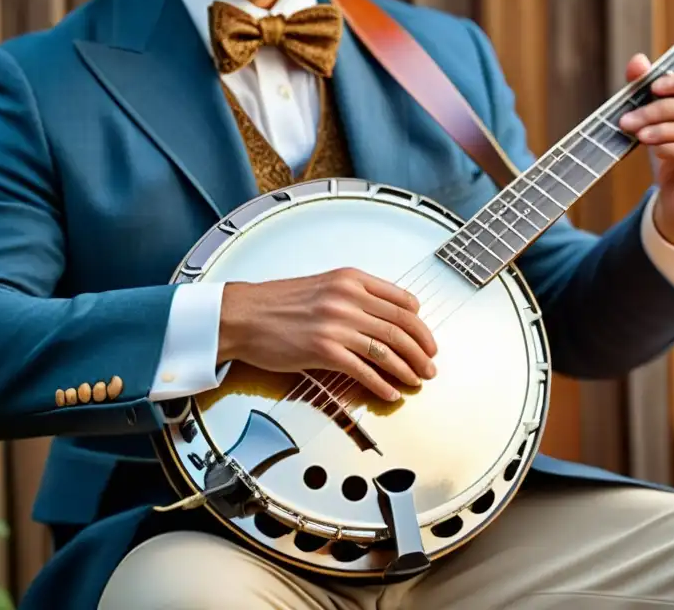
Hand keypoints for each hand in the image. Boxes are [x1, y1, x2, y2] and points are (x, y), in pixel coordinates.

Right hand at [217, 268, 437, 401]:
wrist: (242, 315)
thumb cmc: (278, 303)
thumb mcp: (323, 285)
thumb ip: (355, 295)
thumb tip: (389, 314)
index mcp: (351, 280)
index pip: (403, 301)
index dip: (421, 325)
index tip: (428, 340)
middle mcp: (348, 299)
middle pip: (401, 327)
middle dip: (422, 351)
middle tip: (431, 365)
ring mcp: (336, 325)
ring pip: (388, 349)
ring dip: (408, 369)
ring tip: (418, 381)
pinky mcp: (324, 350)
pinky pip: (364, 370)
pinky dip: (382, 384)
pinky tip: (391, 392)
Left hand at [617, 54, 673, 253]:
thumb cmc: (669, 162)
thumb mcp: (655, 125)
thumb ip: (648, 93)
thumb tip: (637, 61)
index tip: (653, 86)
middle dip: (660, 108)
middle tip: (629, 117)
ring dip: (660, 127)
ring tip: (636, 132)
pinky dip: (670, 145)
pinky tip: (653, 148)